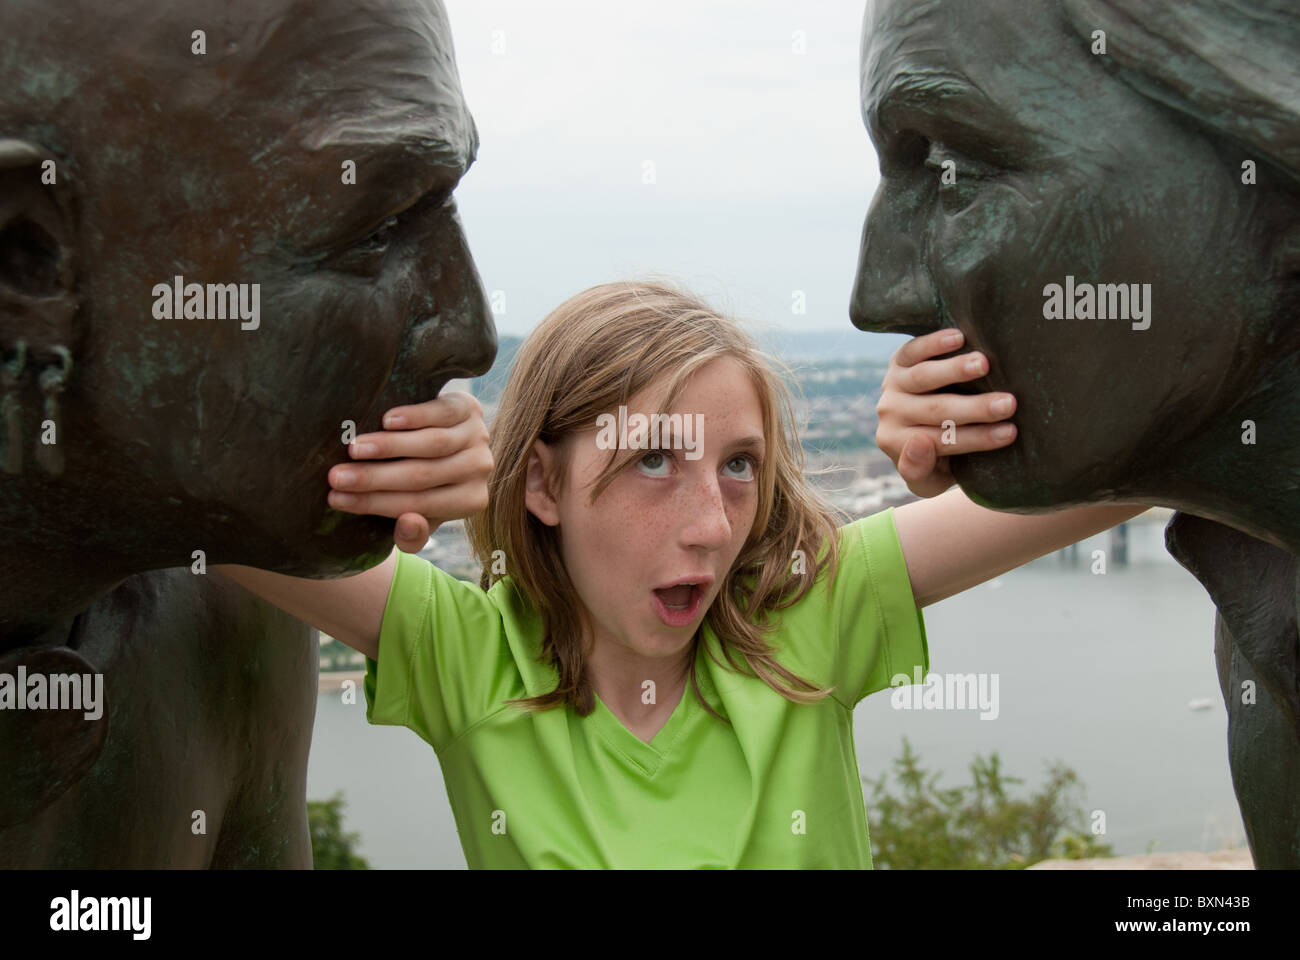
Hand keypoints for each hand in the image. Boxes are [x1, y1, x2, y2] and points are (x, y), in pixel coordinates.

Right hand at [326, 392, 492, 553]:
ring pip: (432, 444)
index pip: (416, 506)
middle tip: (335, 476)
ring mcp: (478, 436)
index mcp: (471, 502)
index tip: (334, 499)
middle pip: (422, 476)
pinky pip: (442, 413)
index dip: (373, 504)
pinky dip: (414, 417)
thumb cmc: (424, 482)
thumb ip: (413, 533)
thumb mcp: (419, 512)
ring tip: (354, 449)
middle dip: (374, 478)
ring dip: (389, 447)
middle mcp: (480, 470)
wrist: (441, 435)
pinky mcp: (470, 407)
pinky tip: (386, 420)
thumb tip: (408, 525)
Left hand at [874, 329, 1017, 497]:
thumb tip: (918, 442)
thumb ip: (919, 472)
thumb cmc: (937, 457)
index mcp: (895, 443)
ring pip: (923, 377)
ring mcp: (892, 384)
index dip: (977, 438)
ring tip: (984, 364)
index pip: (940, 442)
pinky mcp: (898, 360)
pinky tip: (958, 336)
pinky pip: (913, 350)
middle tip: (1009, 403)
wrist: (926, 423)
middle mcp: (889, 413)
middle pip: (935, 410)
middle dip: (975, 407)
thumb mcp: (928, 480)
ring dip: (954, 370)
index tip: (1011, 433)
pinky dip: (933, 343)